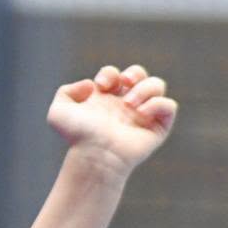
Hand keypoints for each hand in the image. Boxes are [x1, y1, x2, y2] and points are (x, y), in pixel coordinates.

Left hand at [47, 64, 176, 179]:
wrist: (94, 154)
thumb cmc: (77, 137)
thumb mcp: (58, 112)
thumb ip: (66, 92)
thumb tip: (90, 85)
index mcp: (104, 100)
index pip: (115, 74)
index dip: (109, 73)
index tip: (101, 86)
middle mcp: (124, 105)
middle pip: (139, 75)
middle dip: (134, 73)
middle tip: (124, 84)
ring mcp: (142, 115)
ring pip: (157, 85)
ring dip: (145, 88)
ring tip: (129, 104)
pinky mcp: (157, 127)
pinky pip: (169, 106)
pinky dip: (158, 104)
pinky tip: (141, 113)